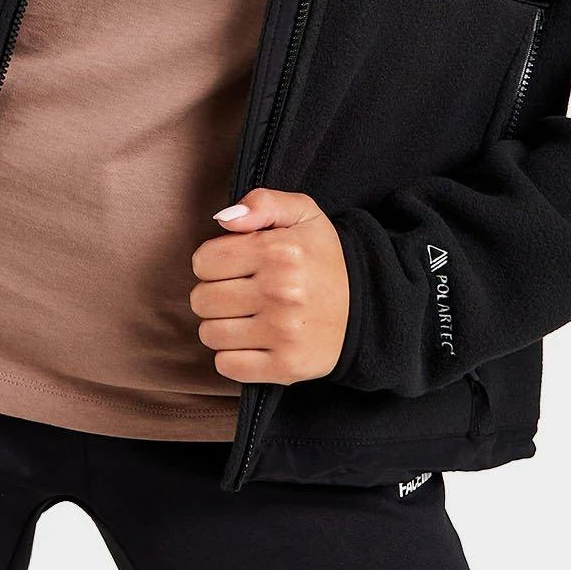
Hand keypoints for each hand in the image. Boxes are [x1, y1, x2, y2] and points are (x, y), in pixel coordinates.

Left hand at [189, 188, 350, 384]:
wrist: (368, 305)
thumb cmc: (324, 257)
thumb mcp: (302, 214)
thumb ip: (262, 202)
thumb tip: (223, 219)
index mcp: (279, 251)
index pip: (204, 261)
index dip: (213, 261)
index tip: (234, 265)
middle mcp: (280, 293)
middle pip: (202, 299)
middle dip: (214, 293)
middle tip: (239, 291)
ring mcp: (283, 334)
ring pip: (210, 334)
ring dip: (220, 326)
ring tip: (244, 317)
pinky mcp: (286, 367)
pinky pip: (227, 366)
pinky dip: (232, 356)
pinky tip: (252, 342)